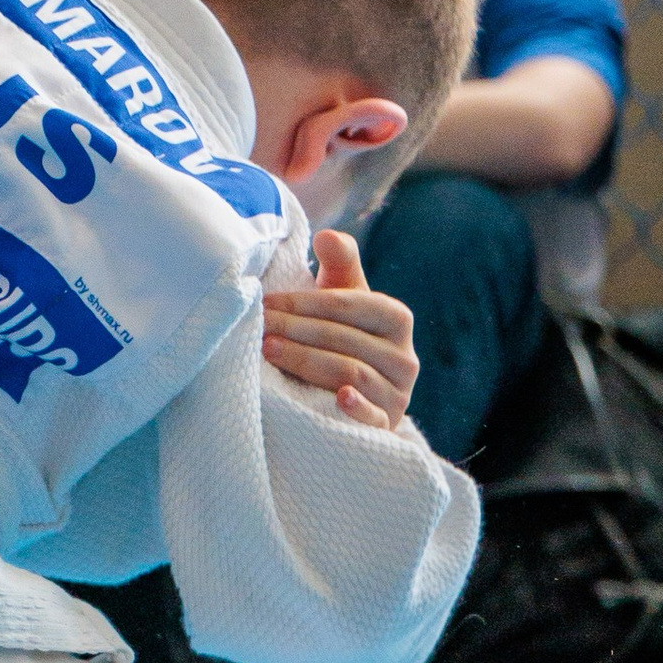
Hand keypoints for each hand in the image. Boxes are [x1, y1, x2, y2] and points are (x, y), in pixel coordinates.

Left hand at [261, 229, 418, 430]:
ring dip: (306, 361)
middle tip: (258, 328)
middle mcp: (404, 357)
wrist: (356, 396)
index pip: (348, 305)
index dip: (304, 303)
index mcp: (396, 318)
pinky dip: (357, 407)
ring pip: (350, 373)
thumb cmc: (342, 336)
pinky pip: (373, 417)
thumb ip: (339, 264)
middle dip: (296, 330)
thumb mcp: (342, 299)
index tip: (265, 304)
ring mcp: (397, 394)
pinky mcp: (386, 427)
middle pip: (343, 339)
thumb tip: (326, 235)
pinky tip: (337, 399)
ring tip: (268, 351)